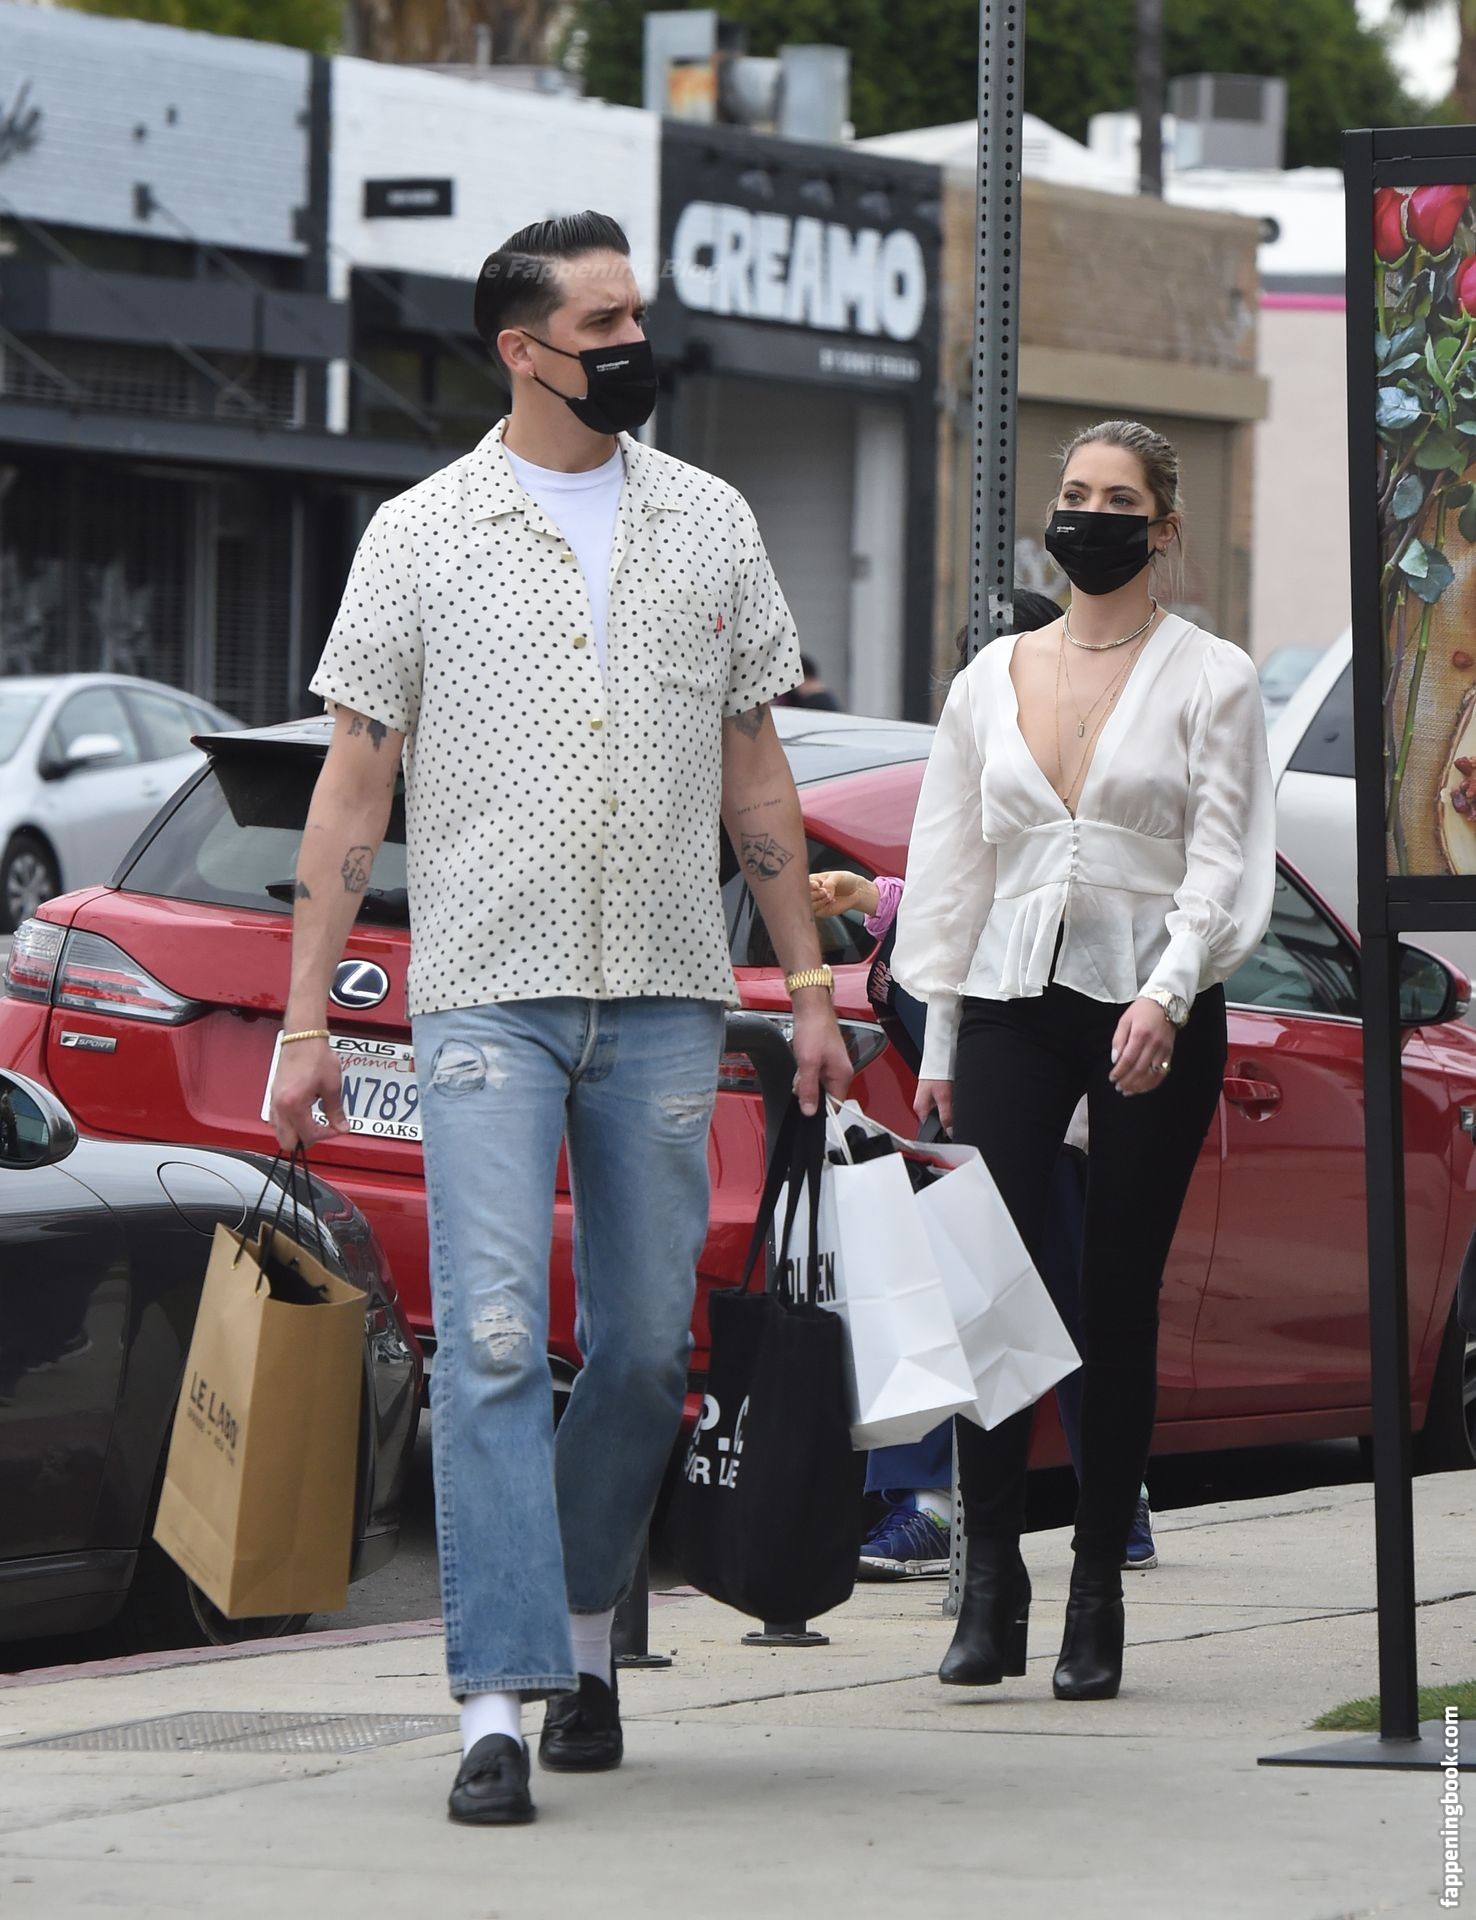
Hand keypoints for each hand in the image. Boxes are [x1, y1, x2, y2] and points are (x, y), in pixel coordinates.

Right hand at [269, 1038, 349, 1149]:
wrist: (302, 1038)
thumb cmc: (315, 1056)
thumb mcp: (332, 1086)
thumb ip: (336, 1111)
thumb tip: (341, 1127)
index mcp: (294, 1105)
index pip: (308, 1135)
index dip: (326, 1135)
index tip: (336, 1128)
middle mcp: (280, 1106)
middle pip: (287, 1142)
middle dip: (306, 1140)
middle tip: (323, 1130)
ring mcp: (274, 1102)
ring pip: (279, 1132)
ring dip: (295, 1133)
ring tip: (313, 1123)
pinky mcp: (273, 1096)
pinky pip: (276, 1120)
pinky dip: (288, 1124)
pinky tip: (302, 1116)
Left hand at [790, 993, 852, 1115]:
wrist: (811, 1008)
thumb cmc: (814, 1029)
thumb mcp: (808, 1063)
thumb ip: (808, 1089)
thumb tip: (809, 1111)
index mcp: (842, 1075)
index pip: (835, 1106)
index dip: (819, 1109)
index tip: (806, 1104)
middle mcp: (841, 1072)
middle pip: (825, 1096)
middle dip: (809, 1092)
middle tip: (801, 1078)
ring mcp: (833, 1066)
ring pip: (817, 1086)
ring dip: (805, 1081)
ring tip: (802, 1065)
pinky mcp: (825, 1060)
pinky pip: (814, 1075)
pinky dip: (805, 1072)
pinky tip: (801, 1062)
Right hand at [810, 870, 878, 919]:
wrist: (856, 892)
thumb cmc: (845, 880)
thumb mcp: (837, 877)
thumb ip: (829, 883)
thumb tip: (825, 892)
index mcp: (812, 880)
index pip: (803, 883)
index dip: (808, 885)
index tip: (817, 885)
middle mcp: (811, 891)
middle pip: (804, 895)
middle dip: (814, 894)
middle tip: (825, 891)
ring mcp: (815, 902)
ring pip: (808, 904)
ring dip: (819, 901)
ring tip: (830, 896)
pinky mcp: (820, 911)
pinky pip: (815, 912)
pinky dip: (823, 906)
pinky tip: (831, 901)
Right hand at [914, 1077, 953, 1132]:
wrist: (939, 1058)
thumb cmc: (938, 1074)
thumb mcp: (944, 1098)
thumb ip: (946, 1116)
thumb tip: (949, 1131)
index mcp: (921, 1109)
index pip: (930, 1128)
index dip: (943, 1131)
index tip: (952, 1129)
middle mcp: (922, 1106)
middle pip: (936, 1120)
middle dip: (947, 1119)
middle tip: (953, 1109)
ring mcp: (926, 1099)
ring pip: (940, 1112)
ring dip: (948, 1109)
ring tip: (952, 1099)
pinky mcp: (933, 1094)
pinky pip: (941, 1103)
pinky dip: (948, 1102)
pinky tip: (951, 1095)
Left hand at [1109, 999, 1176, 1096]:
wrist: (1165, 1003)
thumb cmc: (1142, 1010)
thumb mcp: (1125, 1020)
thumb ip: (1118, 1040)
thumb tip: (1115, 1059)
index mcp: (1140, 1034)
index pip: (1128, 1059)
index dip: (1119, 1071)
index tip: (1112, 1078)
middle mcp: (1154, 1044)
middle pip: (1140, 1069)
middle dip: (1127, 1081)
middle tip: (1118, 1087)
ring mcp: (1164, 1050)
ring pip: (1152, 1074)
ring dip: (1139, 1086)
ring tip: (1128, 1091)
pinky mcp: (1170, 1053)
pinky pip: (1163, 1073)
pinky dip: (1153, 1083)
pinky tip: (1143, 1087)